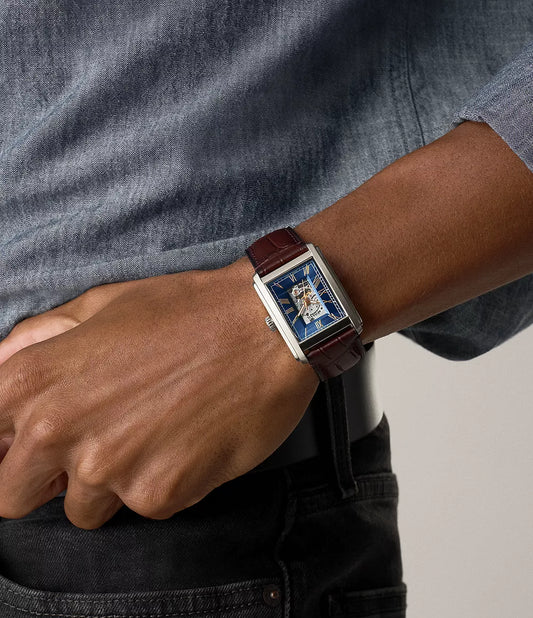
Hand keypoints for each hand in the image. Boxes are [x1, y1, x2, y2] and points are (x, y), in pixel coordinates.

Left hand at [0, 257, 318, 528]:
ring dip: (112, 482)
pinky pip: (145, 507)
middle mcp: (59, 431)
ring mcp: (109, 469)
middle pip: (15, 496)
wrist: (265, 326)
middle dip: (49, 478)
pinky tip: (189, 440)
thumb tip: (3, 363)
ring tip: (155, 433)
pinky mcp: (160, 494)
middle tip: (97, 443)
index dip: (13, 445)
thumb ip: (41, 337)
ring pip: (85, 509)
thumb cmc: (186, 310)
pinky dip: (164, 482)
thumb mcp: (103, 304)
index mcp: (34, 382)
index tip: (43, 443)